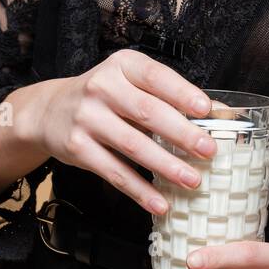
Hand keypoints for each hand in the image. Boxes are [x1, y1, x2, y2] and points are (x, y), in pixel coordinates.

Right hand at [29, 50, 217, 213]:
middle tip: (208, 150)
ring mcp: (87, 118)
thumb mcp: (131, 82)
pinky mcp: (77, 148)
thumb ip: (168, 95)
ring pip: (133, 145)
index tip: (206, 109)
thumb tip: (219, 113)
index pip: (155, 76)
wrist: (50, 110)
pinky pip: (114, 172)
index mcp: (122, 65)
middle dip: (181, 133)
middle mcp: (101, 87)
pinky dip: (139, 190)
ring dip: (166, 166)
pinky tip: (159, 202)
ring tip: (192, 179)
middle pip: (147, 112)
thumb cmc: (104, 96)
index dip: (181, 93)